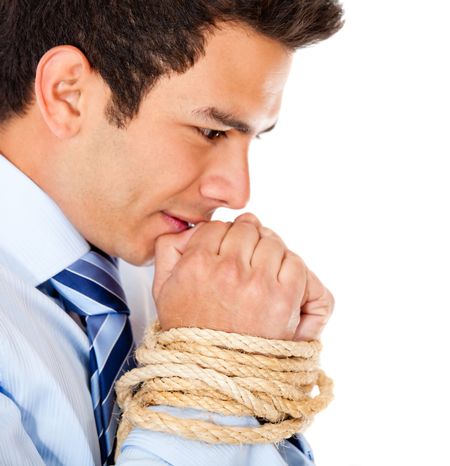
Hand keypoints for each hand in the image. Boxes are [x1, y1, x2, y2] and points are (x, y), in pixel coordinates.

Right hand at [152, 213, 332, 340]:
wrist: (213, 376)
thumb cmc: (191, 335)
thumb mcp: (162, 289)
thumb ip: (169, 250)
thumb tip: (190, 230)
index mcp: (197, 264)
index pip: (218, 226)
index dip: (224, 235)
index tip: (228, 248)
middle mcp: (228, 269)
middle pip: (248, 228)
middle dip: (248, 239)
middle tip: (247, 257)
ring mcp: (258, 283)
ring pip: (273, 241)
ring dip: (270, 252)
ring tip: (263, 272)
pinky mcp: (283, 298)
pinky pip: (294, 262)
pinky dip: (290, 267)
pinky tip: (278, 281)